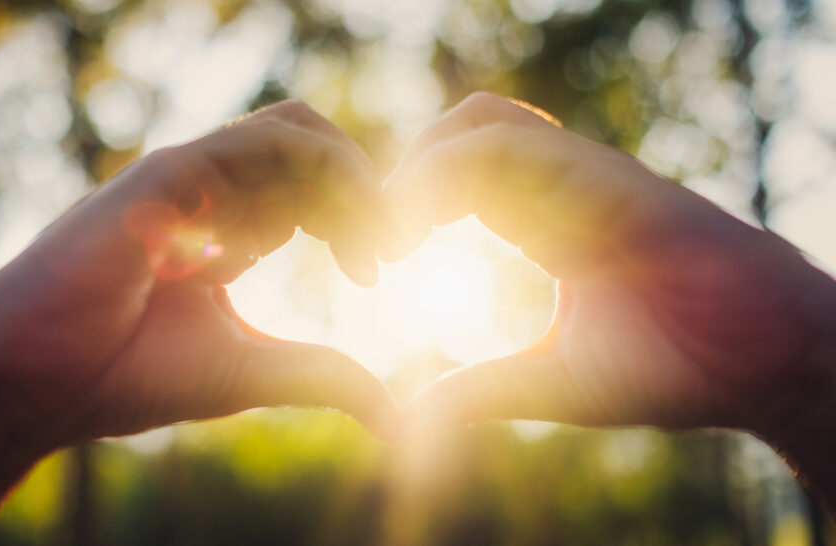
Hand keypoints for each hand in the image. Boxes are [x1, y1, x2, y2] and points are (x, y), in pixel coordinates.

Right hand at [0, 100, 396, 445]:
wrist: (43, 381)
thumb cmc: (130, 375)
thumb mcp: (254, 371)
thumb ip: (325, 376)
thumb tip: (396, 416)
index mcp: (228, 229)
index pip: (311, 188)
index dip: (358, 218)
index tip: (376, 272)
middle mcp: (211, 195)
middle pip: (313, 151)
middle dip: (365, 195)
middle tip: (388, 251)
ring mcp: (189, 178)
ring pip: (295, 131)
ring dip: (349, 178)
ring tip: (368, 241)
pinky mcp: (169, 174)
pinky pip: (261, 141)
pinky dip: (315, 171)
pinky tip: (321, 232)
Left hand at [385, 92, 835, 433]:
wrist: (767, 362)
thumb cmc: (676, 370)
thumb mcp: (554, 383)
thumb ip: (483, 389)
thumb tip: (410, 417)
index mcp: (544, 225)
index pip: (457, 181)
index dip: (406, 209)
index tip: (374, 265)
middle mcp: (557, 190)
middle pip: (456, 136)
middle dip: (401, 178)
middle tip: (372, 243)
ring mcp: (581, 176)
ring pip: (476, 121)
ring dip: (420, 165)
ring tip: (393, 235)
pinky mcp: (602, 176)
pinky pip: (505, 143)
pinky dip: (446, 171)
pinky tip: (422, 228)